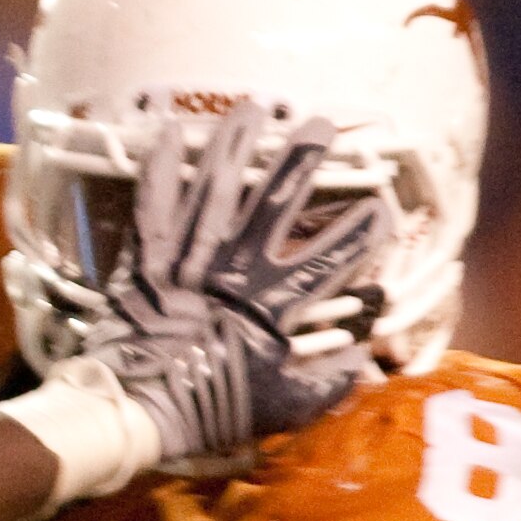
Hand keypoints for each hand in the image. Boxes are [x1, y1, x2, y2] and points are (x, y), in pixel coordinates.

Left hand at [74, 99, 377, 459]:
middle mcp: (231, 272)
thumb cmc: (208, 411)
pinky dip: (160, 170)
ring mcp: (187, 262)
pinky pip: (153, 208)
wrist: (133, 414)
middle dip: (299, 161)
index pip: (327, 261)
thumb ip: (325, 384)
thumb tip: (362, 360)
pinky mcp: (145, 262)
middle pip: (273, 205)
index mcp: (269, 308)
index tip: (386, 208)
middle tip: (322, 123)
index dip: (359, 235)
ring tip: (252, 106)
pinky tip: (170, 132)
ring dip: (235, 146)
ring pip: (215, 192)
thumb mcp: (279, 409)